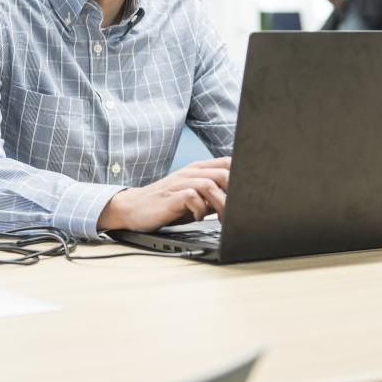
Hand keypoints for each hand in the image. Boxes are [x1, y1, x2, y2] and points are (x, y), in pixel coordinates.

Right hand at [97, 157, 229, 231]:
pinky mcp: (171, 196)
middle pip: (223, 173)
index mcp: (198, 170)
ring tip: (220, 219)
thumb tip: (237, 203)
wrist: (133, 208)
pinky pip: (192, 197)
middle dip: (234, 194)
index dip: (242, 175)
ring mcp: (180, 182)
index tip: (248, 194)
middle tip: (237, 212)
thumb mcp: (194, 198)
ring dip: (220, 204)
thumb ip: (212, 196)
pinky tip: (198, 217)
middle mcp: (190, 173)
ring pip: (210, 185)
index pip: (227, 163)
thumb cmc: (166, 204)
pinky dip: (200, 210)